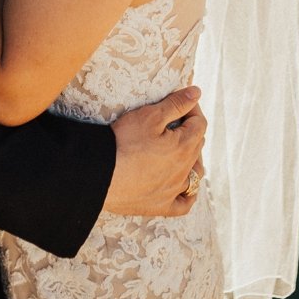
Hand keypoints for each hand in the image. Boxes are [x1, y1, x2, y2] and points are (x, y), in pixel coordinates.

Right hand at [102, 86, 205, 216]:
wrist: (99, 174)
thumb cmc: (124, 142)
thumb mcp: (150, 116)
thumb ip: (176, 104)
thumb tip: (196, 92)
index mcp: (185, 147)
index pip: (199, 123)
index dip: (191, 109)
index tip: (179, 102)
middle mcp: (184, 171)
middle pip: (197, 147)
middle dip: (190, 131)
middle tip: (174, 121)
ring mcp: (174, 191)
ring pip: (195, 174)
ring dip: (192, 159)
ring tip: (180, 150)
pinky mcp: (161, 206)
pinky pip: (184, 203)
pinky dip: (188, 194)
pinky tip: (183, 187)